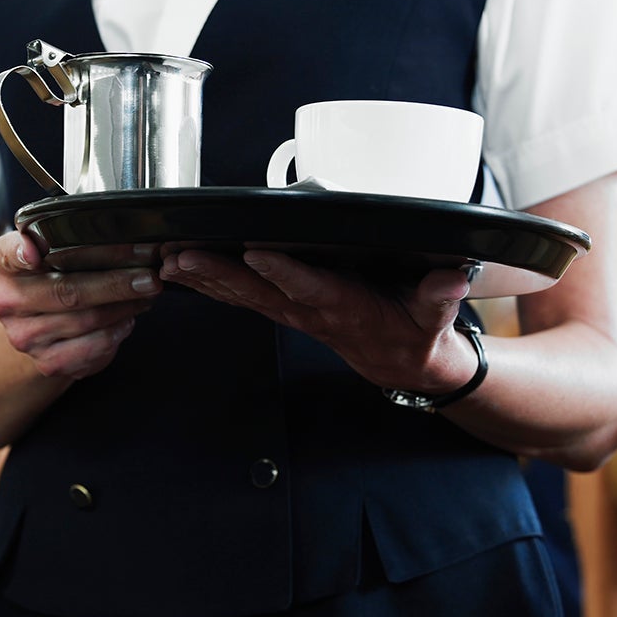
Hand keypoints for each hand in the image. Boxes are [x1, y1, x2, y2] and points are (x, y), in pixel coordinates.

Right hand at [0, 231, 161, 378]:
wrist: (37, 327)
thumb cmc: (51, 277)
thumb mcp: (46, 249)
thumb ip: (62, 236)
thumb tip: (120, 230)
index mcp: (2, 262)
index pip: (9, 254)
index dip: (21, 253)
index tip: (34, 252)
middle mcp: (6, 301)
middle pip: (67, 290)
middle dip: (115, 282)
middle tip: (149, 275)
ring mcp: (24, 335)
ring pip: (87, 319)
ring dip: (125, 306)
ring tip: (147, 293)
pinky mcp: (47, 362)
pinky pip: (93, 347)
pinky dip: (118, 331)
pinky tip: (128, 319)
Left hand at [160, 248, 479, 394]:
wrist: (401, 363)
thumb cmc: (415, 332)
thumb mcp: (435, 319)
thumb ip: (439, 298)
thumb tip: (451, 278)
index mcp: (345, 307)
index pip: (310, 287)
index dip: (283, 272)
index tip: (255, 253)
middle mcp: (309, 311)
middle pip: (257, 292)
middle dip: (217, 274)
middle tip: (182, 257)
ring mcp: (290, 313)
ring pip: (239, 295)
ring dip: (201, 279)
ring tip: (166, 261)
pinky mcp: (281, 310)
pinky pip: (238, 298)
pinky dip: (206, 285)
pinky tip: (178, 272)